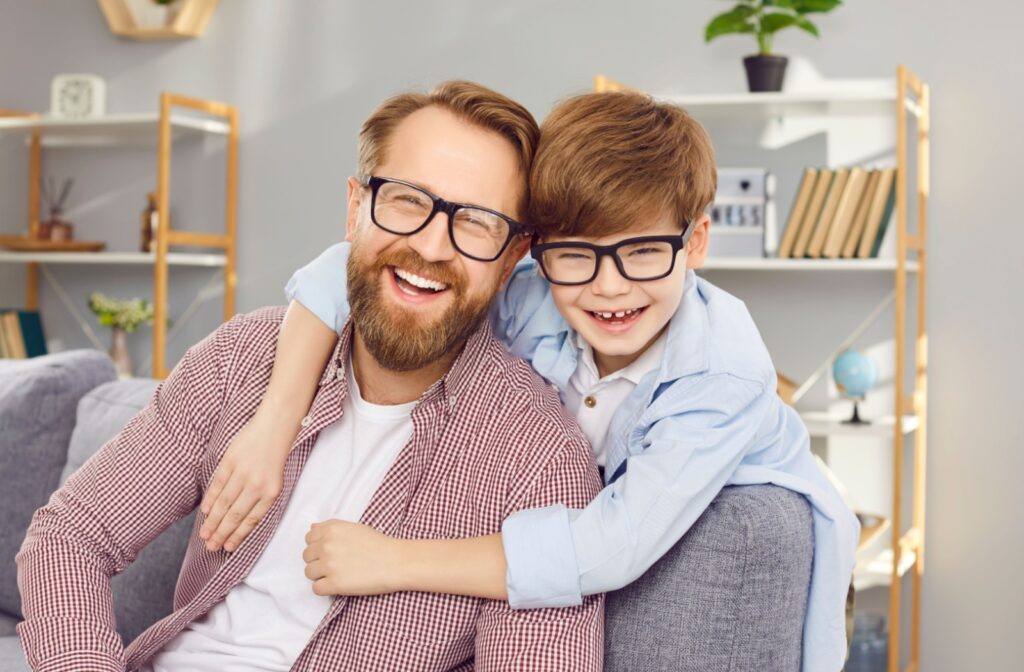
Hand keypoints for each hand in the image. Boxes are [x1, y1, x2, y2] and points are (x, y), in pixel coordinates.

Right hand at [199, 410, 294, 551]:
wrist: (275, 426)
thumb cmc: (275, 454)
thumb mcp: (274, 479)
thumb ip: (260, 498)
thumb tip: (240, 519)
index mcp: (271, 492)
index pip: (251, 520)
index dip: (238, 535)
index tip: (228, 547)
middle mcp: (257, 485)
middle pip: (235, 515)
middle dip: (222, 533)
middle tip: (211, 547)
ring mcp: (243, 473)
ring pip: (224, 502)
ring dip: (213, 520)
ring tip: (205, 534)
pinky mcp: (231, 461)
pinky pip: (218, 484)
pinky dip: (211, 499)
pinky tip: (206, 511)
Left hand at [303, 520, 402, 596]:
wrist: (395, 561)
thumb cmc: (378, 544)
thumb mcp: (354, 528)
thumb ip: (331, 528)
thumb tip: (312, 529)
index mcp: (331, 529)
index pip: (309, 539)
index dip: (317, 546)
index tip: (329, 551)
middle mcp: (327, 545)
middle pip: (307, 556)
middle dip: (318, 560)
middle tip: (335, 564)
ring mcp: (329, 565)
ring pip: (309, 573)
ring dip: (320, 575)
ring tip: (337, 574)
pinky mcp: (334, 584)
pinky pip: (316, 589)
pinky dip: (325, 589)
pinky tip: (338, 584)